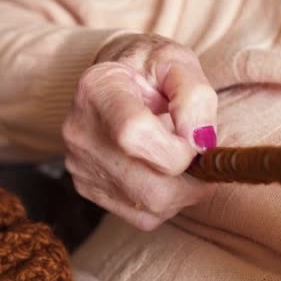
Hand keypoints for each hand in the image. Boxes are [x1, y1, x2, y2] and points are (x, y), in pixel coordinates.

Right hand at [62, 33, 216, 229]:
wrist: (121, 80)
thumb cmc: (153, 70)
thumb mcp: (179, 64)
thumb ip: (195, 97)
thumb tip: (200, 141)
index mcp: (98, 89)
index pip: (136, 135)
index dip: (180, 149)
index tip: (196, 138)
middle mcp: (81, 130)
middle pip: (150, 186)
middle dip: (190, 178)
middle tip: (199, 155)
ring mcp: (81, 164)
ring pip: (151, 206)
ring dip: (183, 191)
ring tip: (182, 159)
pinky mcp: (88, 188)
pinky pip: (143, 216)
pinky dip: (166, 201)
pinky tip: (163, 171)